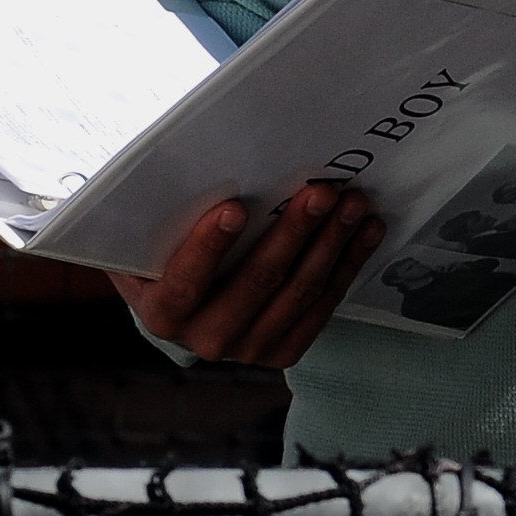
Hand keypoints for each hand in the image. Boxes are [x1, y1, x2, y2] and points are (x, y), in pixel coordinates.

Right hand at [125, 184, 383, 367]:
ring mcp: (249, 349)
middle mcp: (205, 338)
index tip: (234, 208)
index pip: (185, 283)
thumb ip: (162, 217)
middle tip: (321, 192)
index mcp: (164, 311)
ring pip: (298, 293)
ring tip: (352, 203)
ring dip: (331, 244)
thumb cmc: (166, 259)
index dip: (208, 248)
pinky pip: (322, 306)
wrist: (185, 310)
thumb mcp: (149, 242)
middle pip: (256, 283)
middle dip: (293, 233)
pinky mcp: (284, 351)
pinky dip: (347, 264)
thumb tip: (187, 164)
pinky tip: (366, 230)